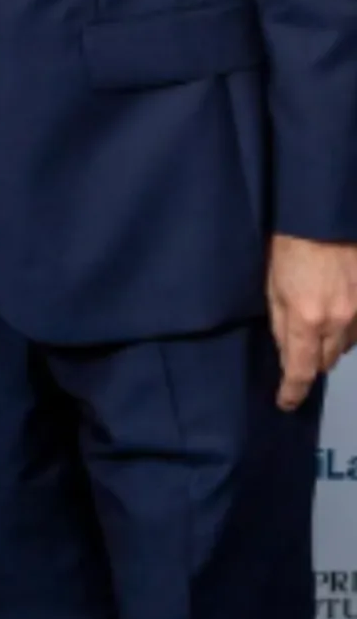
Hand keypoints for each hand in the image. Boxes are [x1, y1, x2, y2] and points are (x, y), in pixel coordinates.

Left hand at [267, 233, 356, 409]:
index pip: (300, 370)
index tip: (285, 402)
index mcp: (306, 318)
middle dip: (311, 361)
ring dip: (329, 344)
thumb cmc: (290, 244)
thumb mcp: (272, 284)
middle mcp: (337, 321)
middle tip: (298, 348)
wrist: (323, 216)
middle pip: (326, 362)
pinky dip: (346, 329)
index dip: (292, 391)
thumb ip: (279, 322)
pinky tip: (334, 312)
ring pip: (345, 347)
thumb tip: (284, 351)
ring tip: (315, 322)